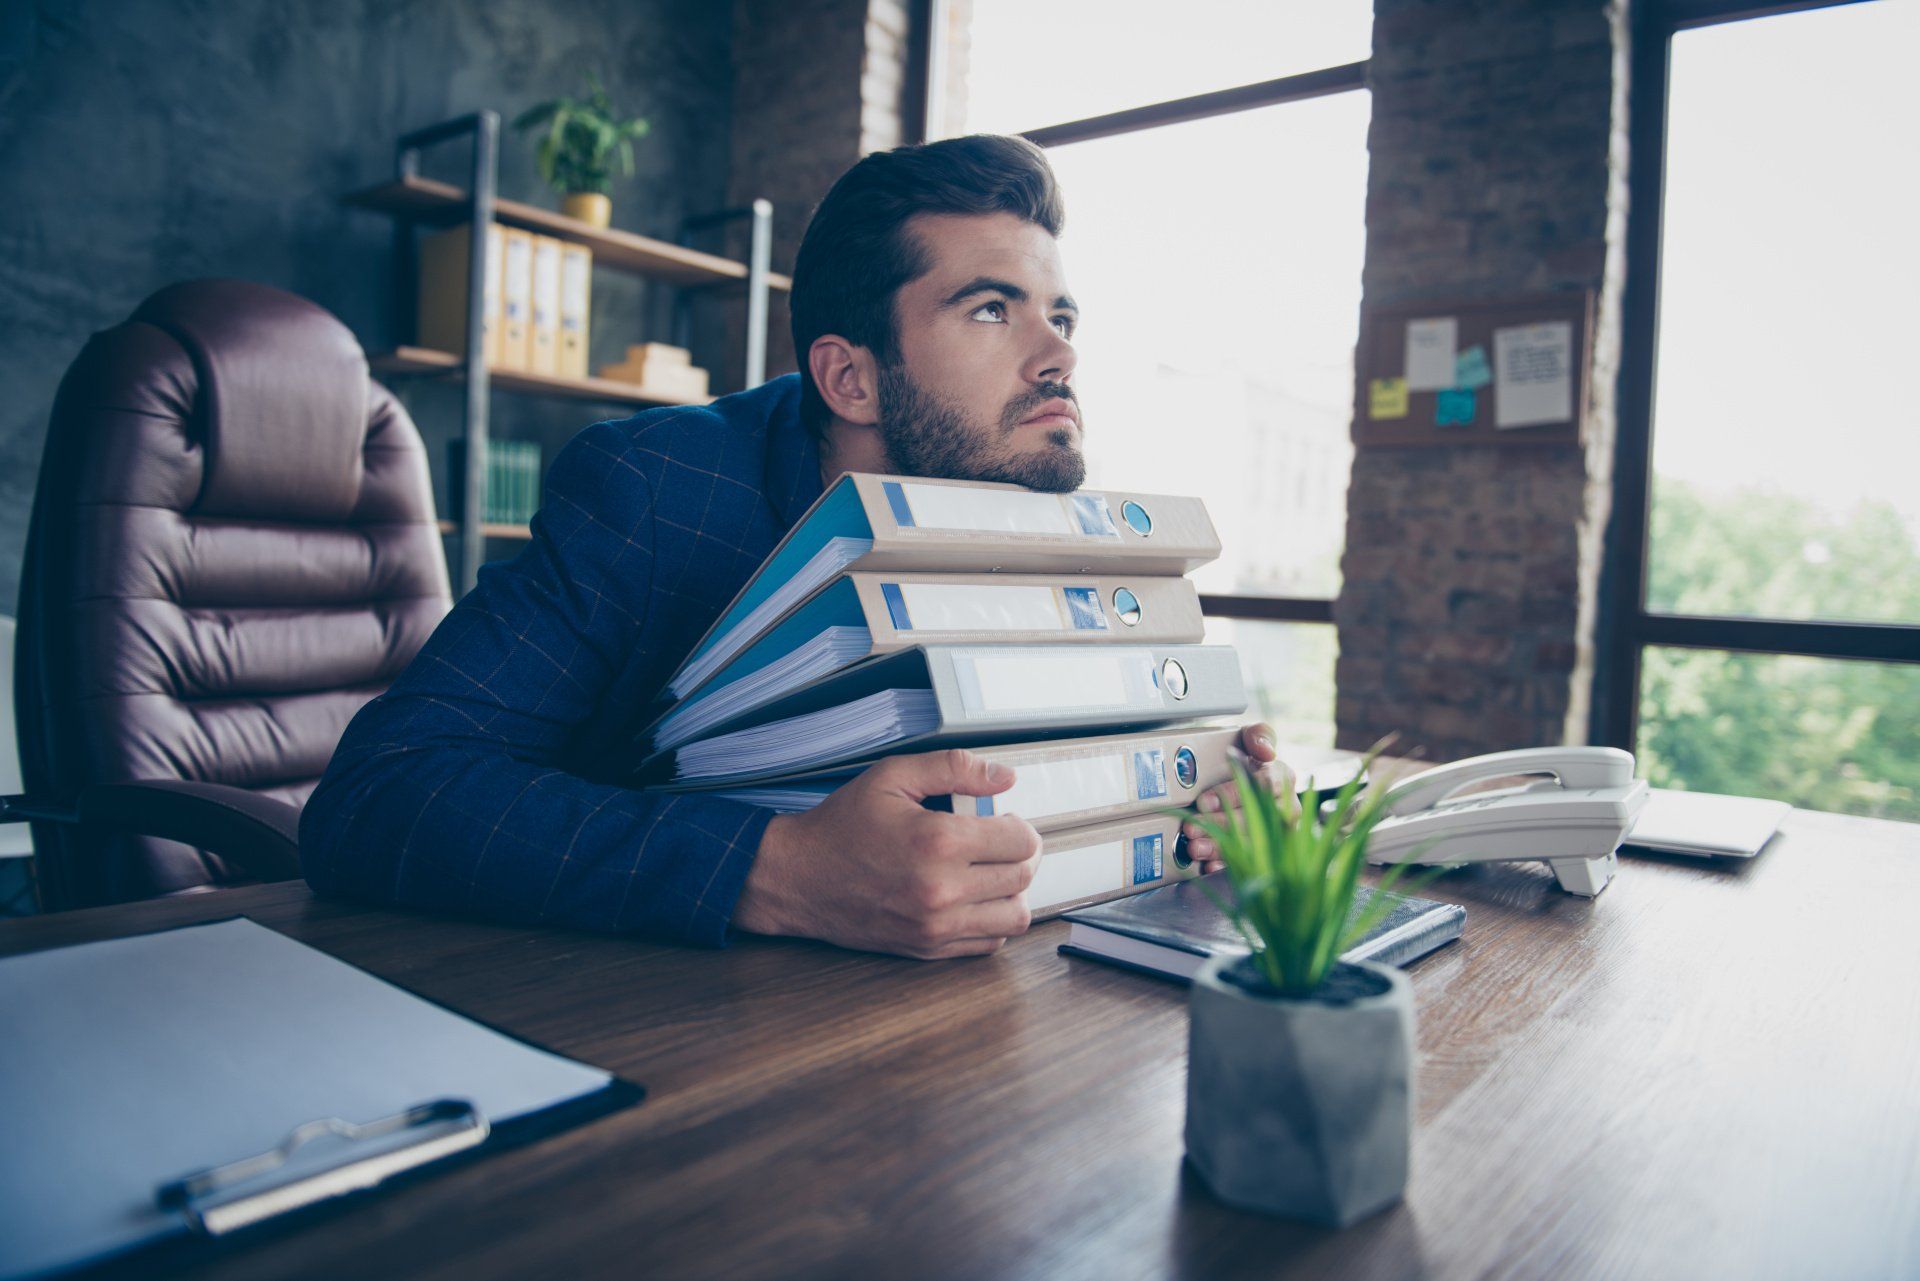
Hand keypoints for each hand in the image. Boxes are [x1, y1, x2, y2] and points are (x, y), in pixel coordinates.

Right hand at [735, 749, 1042, 959]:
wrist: (797, 878)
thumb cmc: (842, 825)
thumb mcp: (891, 776)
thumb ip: (953, 768)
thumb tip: (1004, 777)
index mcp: (938, 841)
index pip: (1021, 840)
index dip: (1018, 825)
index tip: (1001, 820)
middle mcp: (942, 889)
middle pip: (1022, 876)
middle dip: (1018, 854)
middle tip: (996, 842)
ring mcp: (936, 925)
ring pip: (1015, 916)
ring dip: (1011, 891)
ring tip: (989, 873)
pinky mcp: (928, 948)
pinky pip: (989, 943)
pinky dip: (991, 921)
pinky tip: (971, 899)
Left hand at [1180, 722, 1295, 875]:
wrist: (1245, 781)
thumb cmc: (1248, 760)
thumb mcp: (1251, 739)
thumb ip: (1259, 735)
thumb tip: (1265, 749)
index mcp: (1282, 777)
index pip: (1262, 785)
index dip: (1232, 794)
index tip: (1205, 800)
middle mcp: (1286, 807)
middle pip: (1255, 819)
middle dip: (1220, 825)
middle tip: (1192, 828)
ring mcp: (1279, 833)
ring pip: (1252, 843)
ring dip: (1221, 848)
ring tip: (1195, 848)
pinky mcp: (1267, 852)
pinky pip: (1250, 864)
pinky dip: (1227, 867)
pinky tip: (1208, 867)